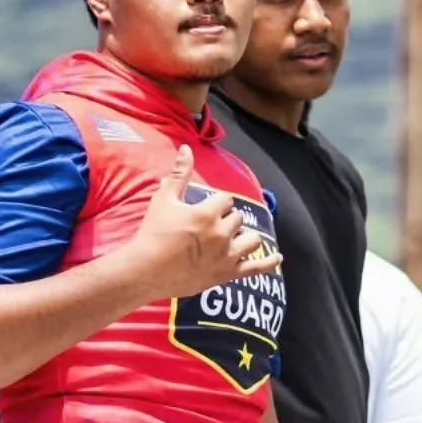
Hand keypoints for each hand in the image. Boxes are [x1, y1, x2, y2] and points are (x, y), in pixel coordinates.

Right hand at [127, 147, 283, 300]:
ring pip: (251, 240)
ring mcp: (226, 256)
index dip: (216, 204)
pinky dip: (268, 262)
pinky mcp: (226, 274)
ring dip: (244, 236)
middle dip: (226, 220)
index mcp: (208, 213)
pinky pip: (255, 269)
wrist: (144, 271)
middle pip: (237, 219)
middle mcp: (221, 233)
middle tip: (208, 229)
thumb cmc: (152, 234)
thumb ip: (180, 174)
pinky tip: (277, 257)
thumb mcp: (164, 199)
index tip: (204, 211)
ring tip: (232, 238)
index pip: (225, 200)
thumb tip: (186, 148)